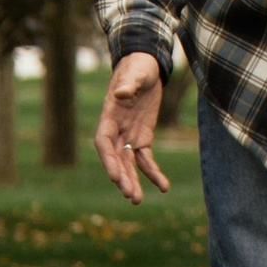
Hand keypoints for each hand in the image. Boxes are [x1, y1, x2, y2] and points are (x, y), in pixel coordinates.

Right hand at [95, 49, 170, 200]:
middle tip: (130, 195)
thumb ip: (129, 83)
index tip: (114, 176)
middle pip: (116, 158)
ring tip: (136, 200)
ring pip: (129, 164)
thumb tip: (121, 93)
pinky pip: (146, 159)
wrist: (146, 66)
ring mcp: (128, 136)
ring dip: (133, 181)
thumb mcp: (136, 72)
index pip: (103, 142)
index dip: (108, 160)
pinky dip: (153, 173)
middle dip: (122, 177)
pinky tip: (163, 187)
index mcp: (110, 115)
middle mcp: (116, 130)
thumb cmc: (138, 67)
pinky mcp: (142, 138)